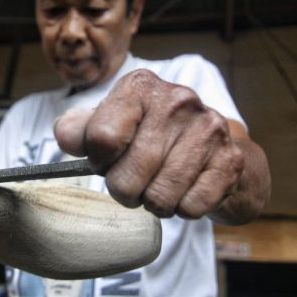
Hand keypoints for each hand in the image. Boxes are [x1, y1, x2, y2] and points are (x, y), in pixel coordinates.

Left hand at [54, 69, 269, 222]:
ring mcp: (209, 128)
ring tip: (160, 186)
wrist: (216, 150)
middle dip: (125, 190)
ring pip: (158, 198)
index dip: (98, 161)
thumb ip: (80, 131)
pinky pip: (190, 208)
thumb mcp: (112, 125)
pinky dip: (184, 209)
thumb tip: (66, 136)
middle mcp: (177, 100)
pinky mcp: (230, 160)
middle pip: (125, 177)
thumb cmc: (153, 138)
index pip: (100, 138)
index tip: (107, 161)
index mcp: (140, 86)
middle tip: (135, 181)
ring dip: (154, 203)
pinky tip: (187, 190)